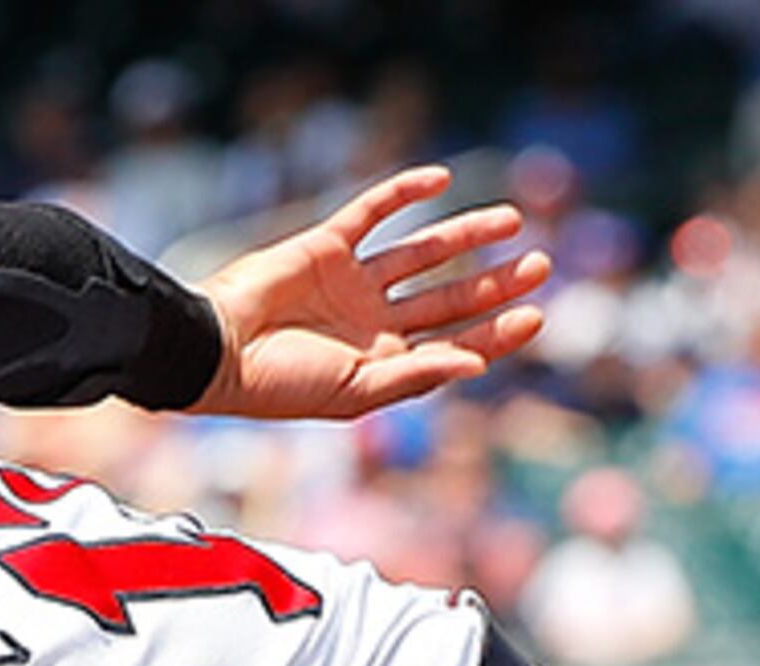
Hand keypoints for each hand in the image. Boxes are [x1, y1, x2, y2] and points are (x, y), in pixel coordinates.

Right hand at [191, 166, 548, 424]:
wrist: (218, 350)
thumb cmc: (281, 385)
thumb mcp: (357, 391)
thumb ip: (417, 374)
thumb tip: (478, 365)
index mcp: (384, 361)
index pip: (454, 343)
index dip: (496, 332)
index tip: (535, 315)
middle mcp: (374, 321)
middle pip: (449, 297)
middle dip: (494, 283)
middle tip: (541, 264)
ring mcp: (352, 282)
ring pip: (423, 252)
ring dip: (465, 235)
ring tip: (511, 221)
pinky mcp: (327, 246)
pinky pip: (374, 211)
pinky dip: (405, 192)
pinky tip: (441, 180)